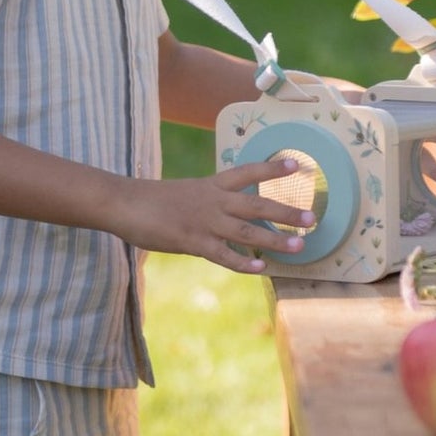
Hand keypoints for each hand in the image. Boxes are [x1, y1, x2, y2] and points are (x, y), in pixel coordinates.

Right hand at [119, 157, 317, 274]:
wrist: (124, 203)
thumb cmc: (153, 200)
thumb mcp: (187, 193)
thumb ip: (210, 203)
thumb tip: (230, 214)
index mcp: (211, 185)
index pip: (247, 172)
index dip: (272, 169)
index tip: (298, 166)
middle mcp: (213, 200)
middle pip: (256, 204)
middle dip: (285, 212)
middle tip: (311, 218)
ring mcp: (204, 222)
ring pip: (247, 230)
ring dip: (275, 239)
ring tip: (299, 246)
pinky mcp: (192, 241)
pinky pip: (223, 254)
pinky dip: (242, 262)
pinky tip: (260, 269)